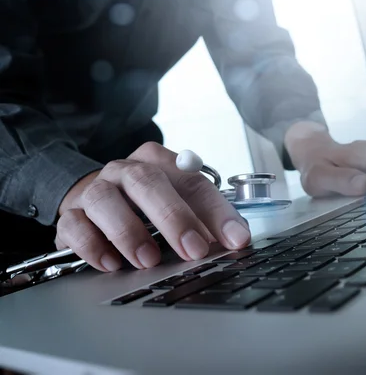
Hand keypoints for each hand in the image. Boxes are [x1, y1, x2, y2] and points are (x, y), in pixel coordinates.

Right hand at [56, 142, 250, 271]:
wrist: (92, 200)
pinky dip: (92, 246)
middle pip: (147, 183)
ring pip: (104, 200)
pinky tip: (111, 263)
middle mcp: (125, 171)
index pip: (193, 182)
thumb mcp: (179, 204)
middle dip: (174, 218)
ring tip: (148, 260)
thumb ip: (205, 220)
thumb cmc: (144, 204)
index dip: (217, 212)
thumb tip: (234, 242)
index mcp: (159, 162)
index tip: (236, 239)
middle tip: (194, 250)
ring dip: (129, 232)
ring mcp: (94, 190)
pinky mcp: (70, 214)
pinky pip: (74, 225)